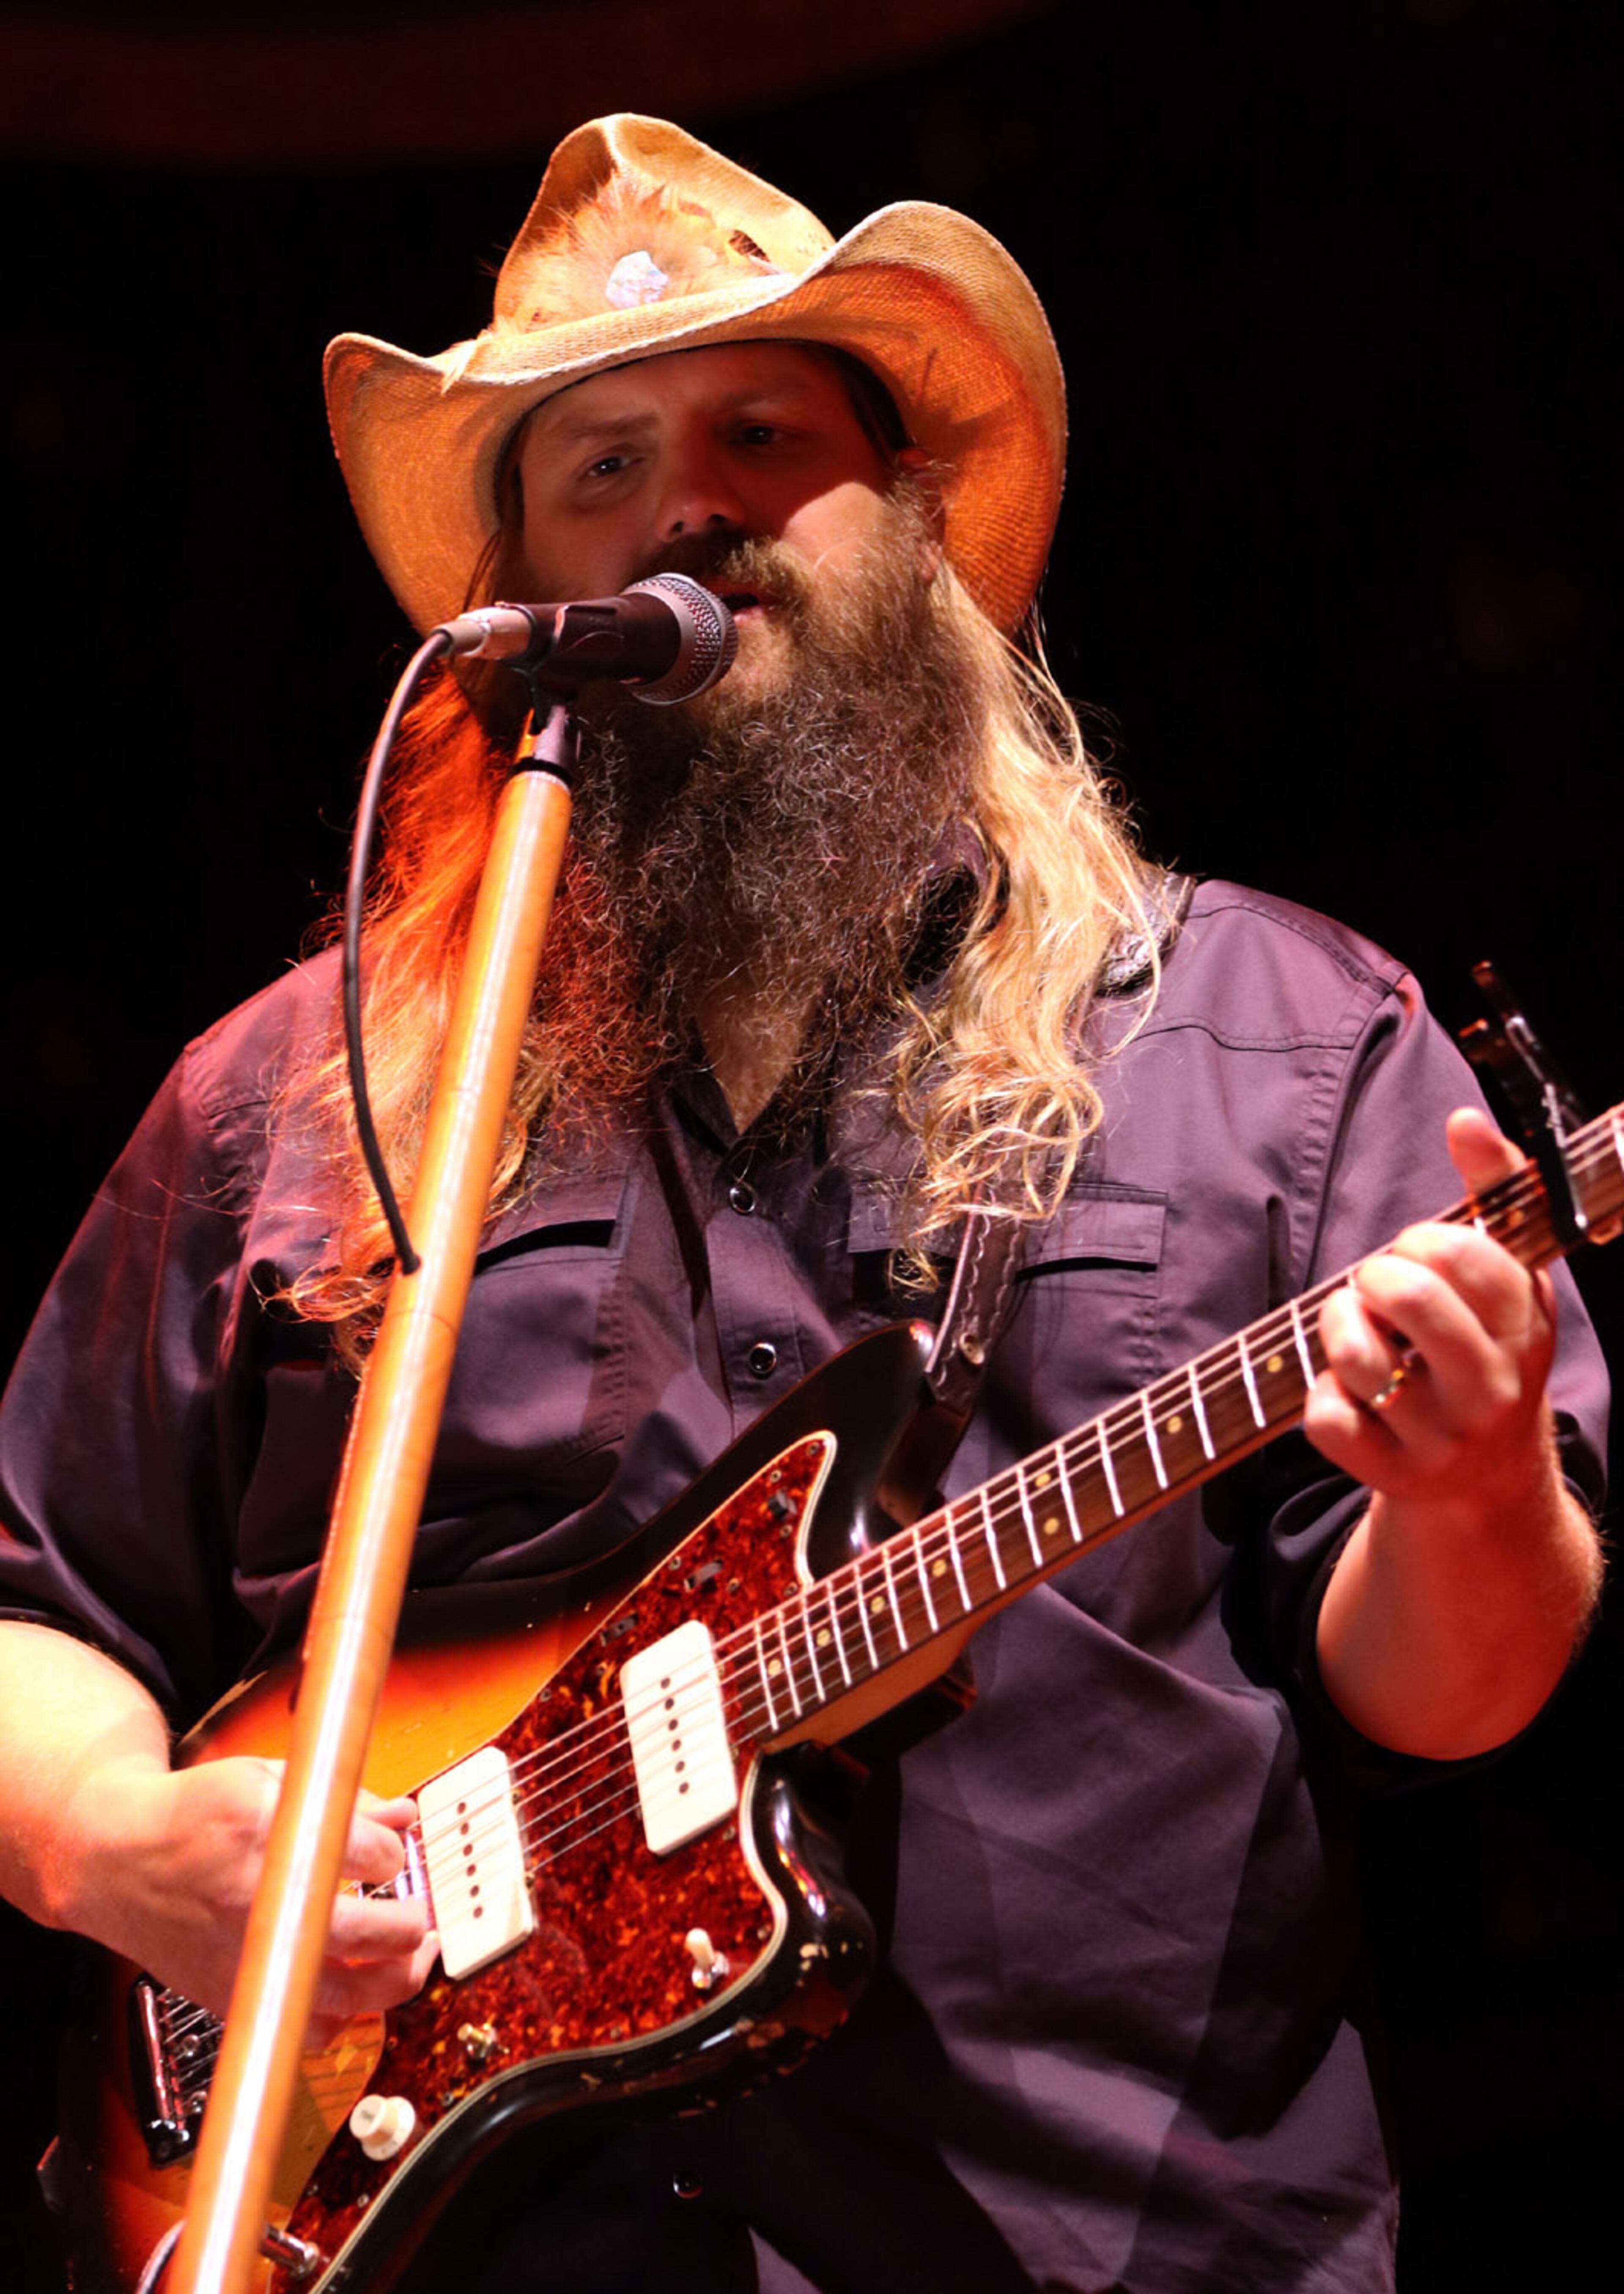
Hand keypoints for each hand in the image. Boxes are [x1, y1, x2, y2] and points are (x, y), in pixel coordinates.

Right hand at [66, 1752, 436, 2033]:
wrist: (117, 1860)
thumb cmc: (192, 1817)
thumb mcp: (268, 1778)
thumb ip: (344, 1798)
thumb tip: (405, 1816)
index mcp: (267, 1832)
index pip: (372, 1854)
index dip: (394, 1852)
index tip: (390, 1852)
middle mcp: (255, 1901)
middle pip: (367, 1932)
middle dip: (409, 1921)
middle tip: (417, 1911)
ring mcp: (243, 1956)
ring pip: (346, 1996)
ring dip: (396, 1979)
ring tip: (414, 1956)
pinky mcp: (229, 1996)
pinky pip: (303, 2030)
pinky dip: (341, 2019)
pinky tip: (358, 1991)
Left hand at [1305, 1107, 1557, 1519]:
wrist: (1487, 1477)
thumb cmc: (1484, 1349)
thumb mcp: (1508, 1275)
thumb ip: (1494, 1190)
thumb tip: (1466, 1120)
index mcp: (1524, 1327)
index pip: (1463, 1254)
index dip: (1422, 1241)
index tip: (1420, 1255)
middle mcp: (1491, 1387)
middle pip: (1409, 1297)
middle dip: (1375, 1275)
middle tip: (1379, 1288)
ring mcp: (1441, 1437)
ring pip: (1358, 1356)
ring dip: (1337, 1326)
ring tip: (1357, 1330)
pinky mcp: (1390, 1474)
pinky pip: (1325, 1417)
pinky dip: (1322, 1395)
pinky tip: (1352, 1394)